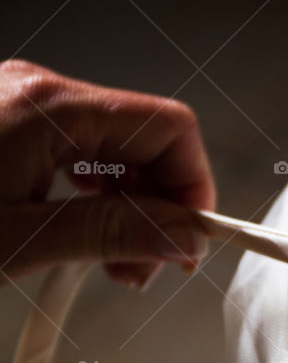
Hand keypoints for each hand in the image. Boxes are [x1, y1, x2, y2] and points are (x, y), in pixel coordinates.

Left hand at [0, 58, 214, 287]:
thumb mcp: (19, 241)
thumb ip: (107, 233)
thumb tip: (185, 236)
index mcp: (51, 108)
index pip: (169, 128)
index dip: (194, 187)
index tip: (192, 241)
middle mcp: (44, 92)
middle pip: (146, 140)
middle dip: (160, 207)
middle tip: (144, 270)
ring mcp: (29, 104)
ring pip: (116, 149)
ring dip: (130, 207)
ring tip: (114, 264)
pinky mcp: (15, 123)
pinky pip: (81, 152)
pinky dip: (97, 196)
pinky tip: (87, 233)